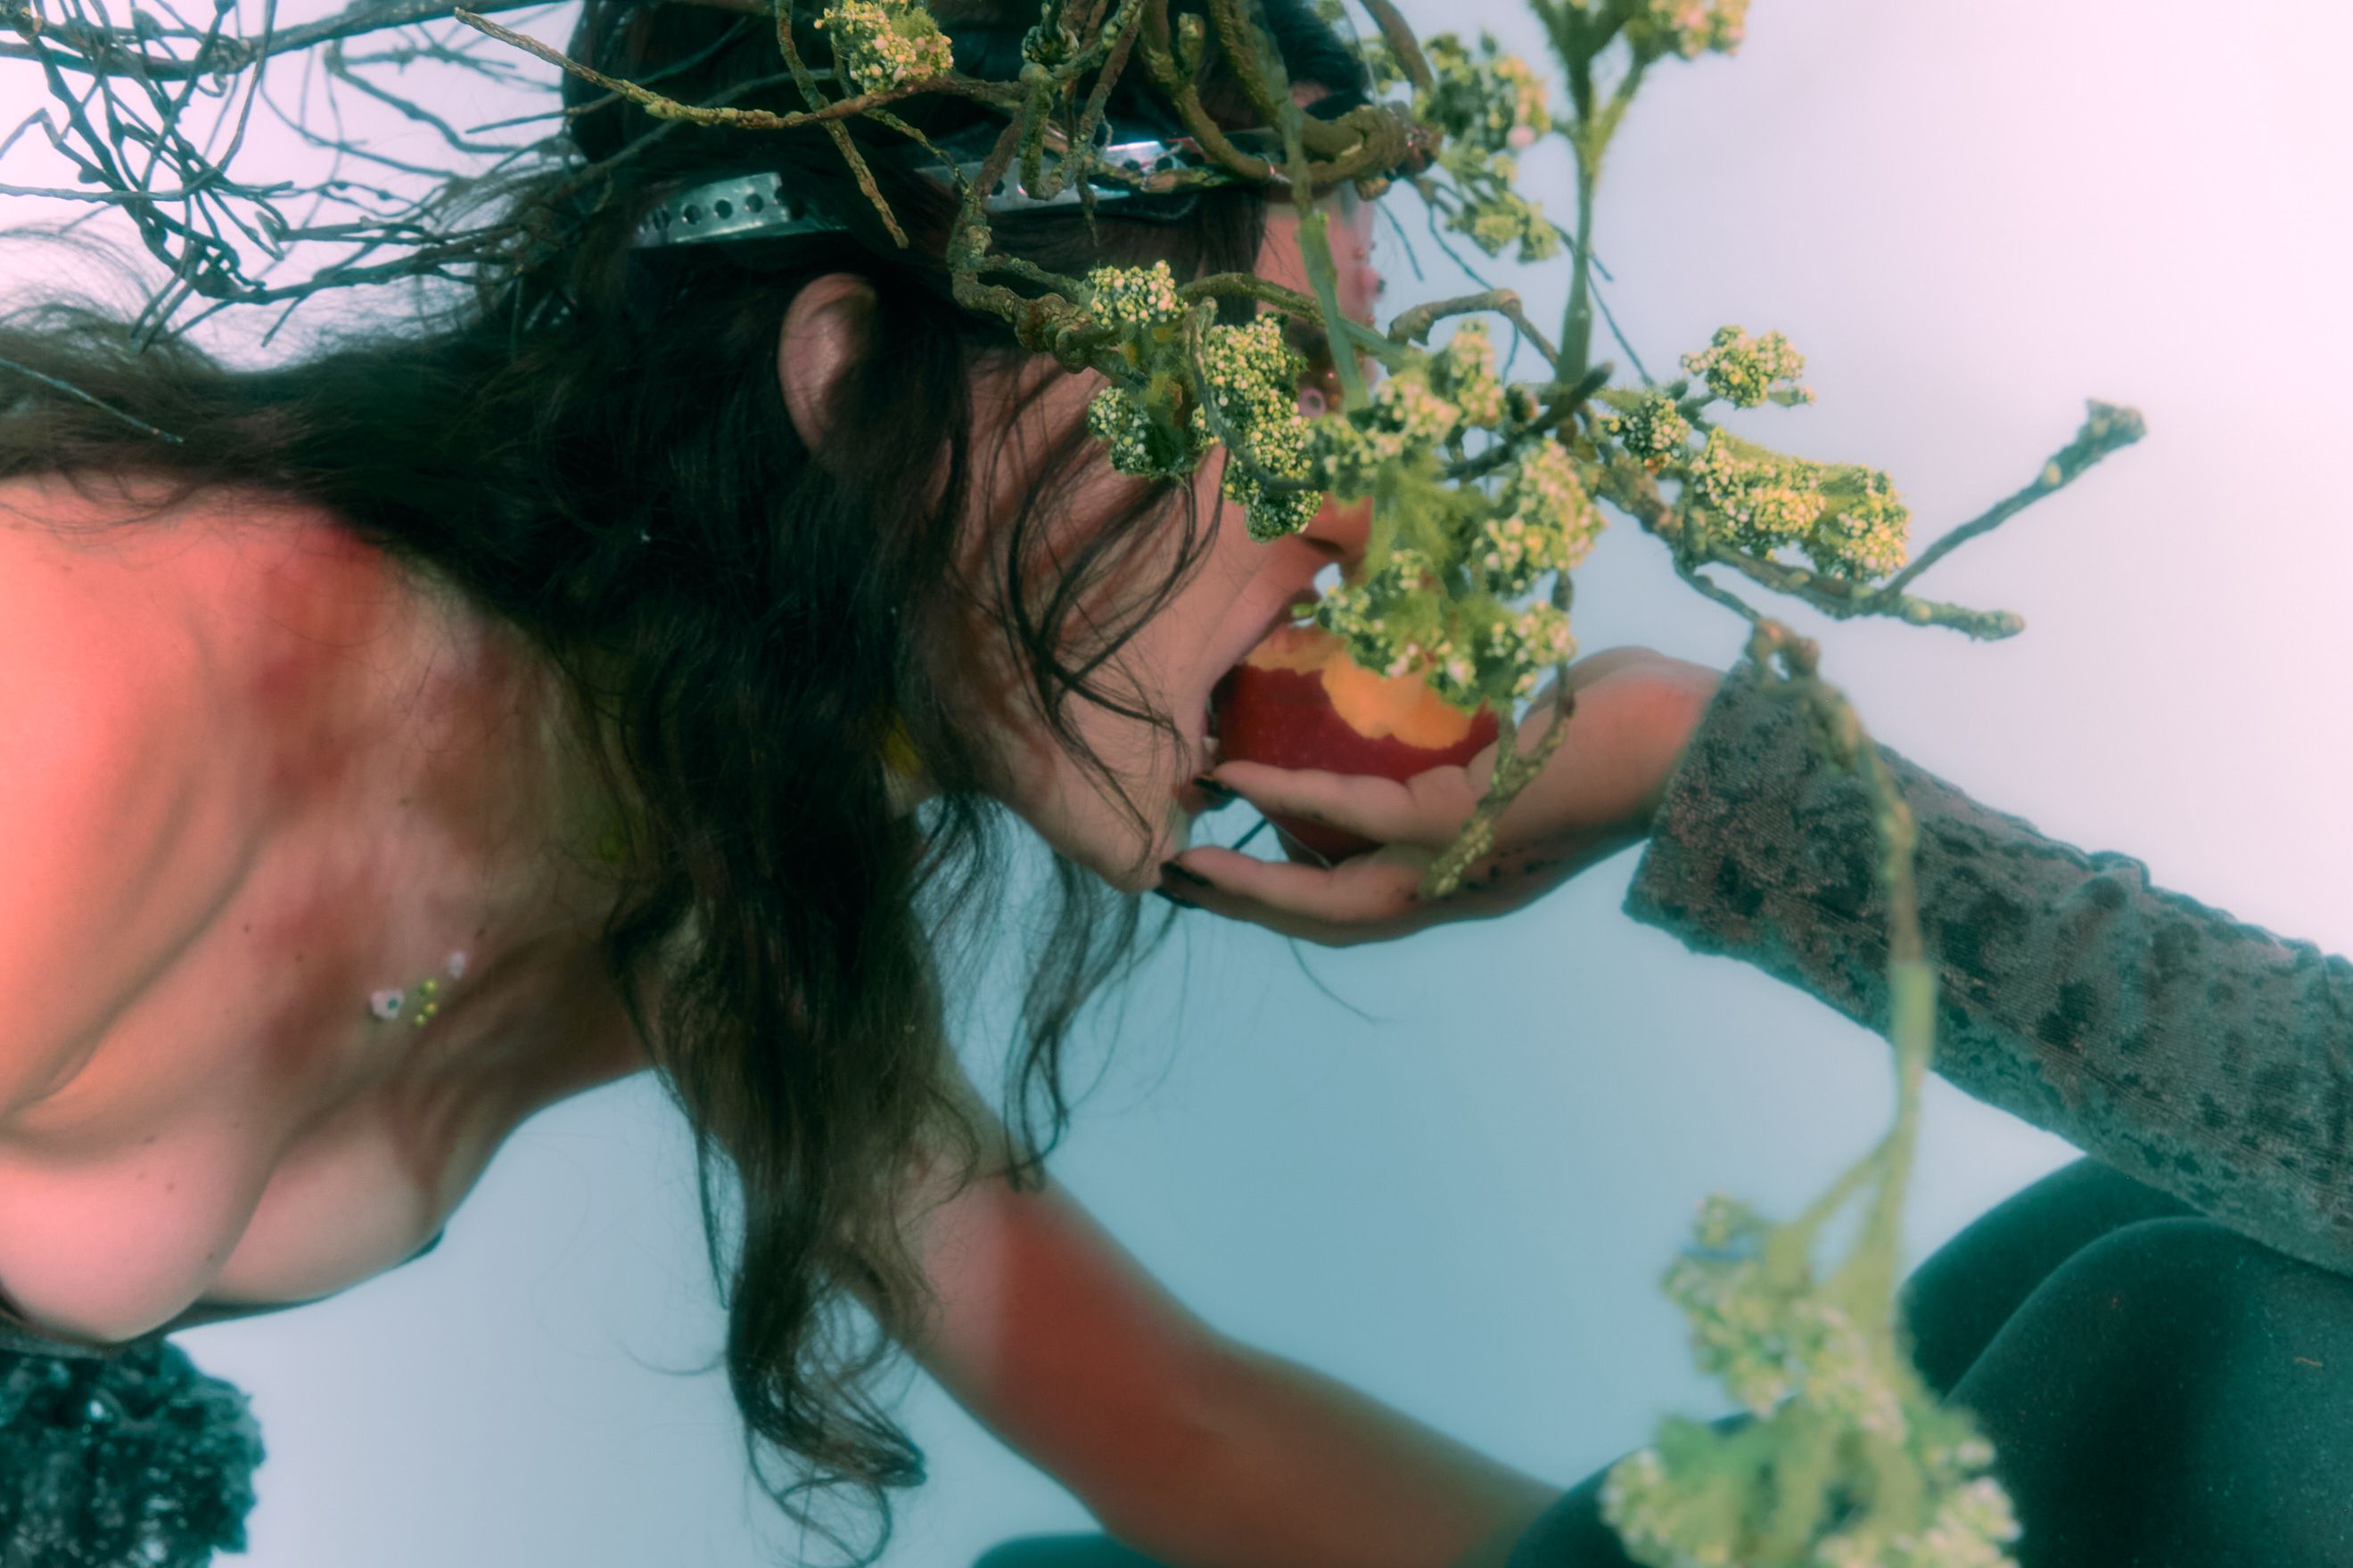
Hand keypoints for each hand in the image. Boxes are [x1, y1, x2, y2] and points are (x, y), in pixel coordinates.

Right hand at [1160, 647, 1722, 946]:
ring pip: (1327, 891)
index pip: (1365, 897)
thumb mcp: (1538, 737)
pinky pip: (1353, 816)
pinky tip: (1233, 779)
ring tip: (1177, 849)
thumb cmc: (1642, 725)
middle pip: (1330, 917)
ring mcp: (1462, 863)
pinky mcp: (1465, 825)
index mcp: (1477, 873)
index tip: (1226, 864)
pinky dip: (1288, 799)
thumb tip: (1450, 699)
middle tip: (1172, 875)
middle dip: (1248, 903)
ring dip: (1246, 876)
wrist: (1714, 744)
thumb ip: (1484, 733)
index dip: (1290, 889)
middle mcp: (1463, 887)